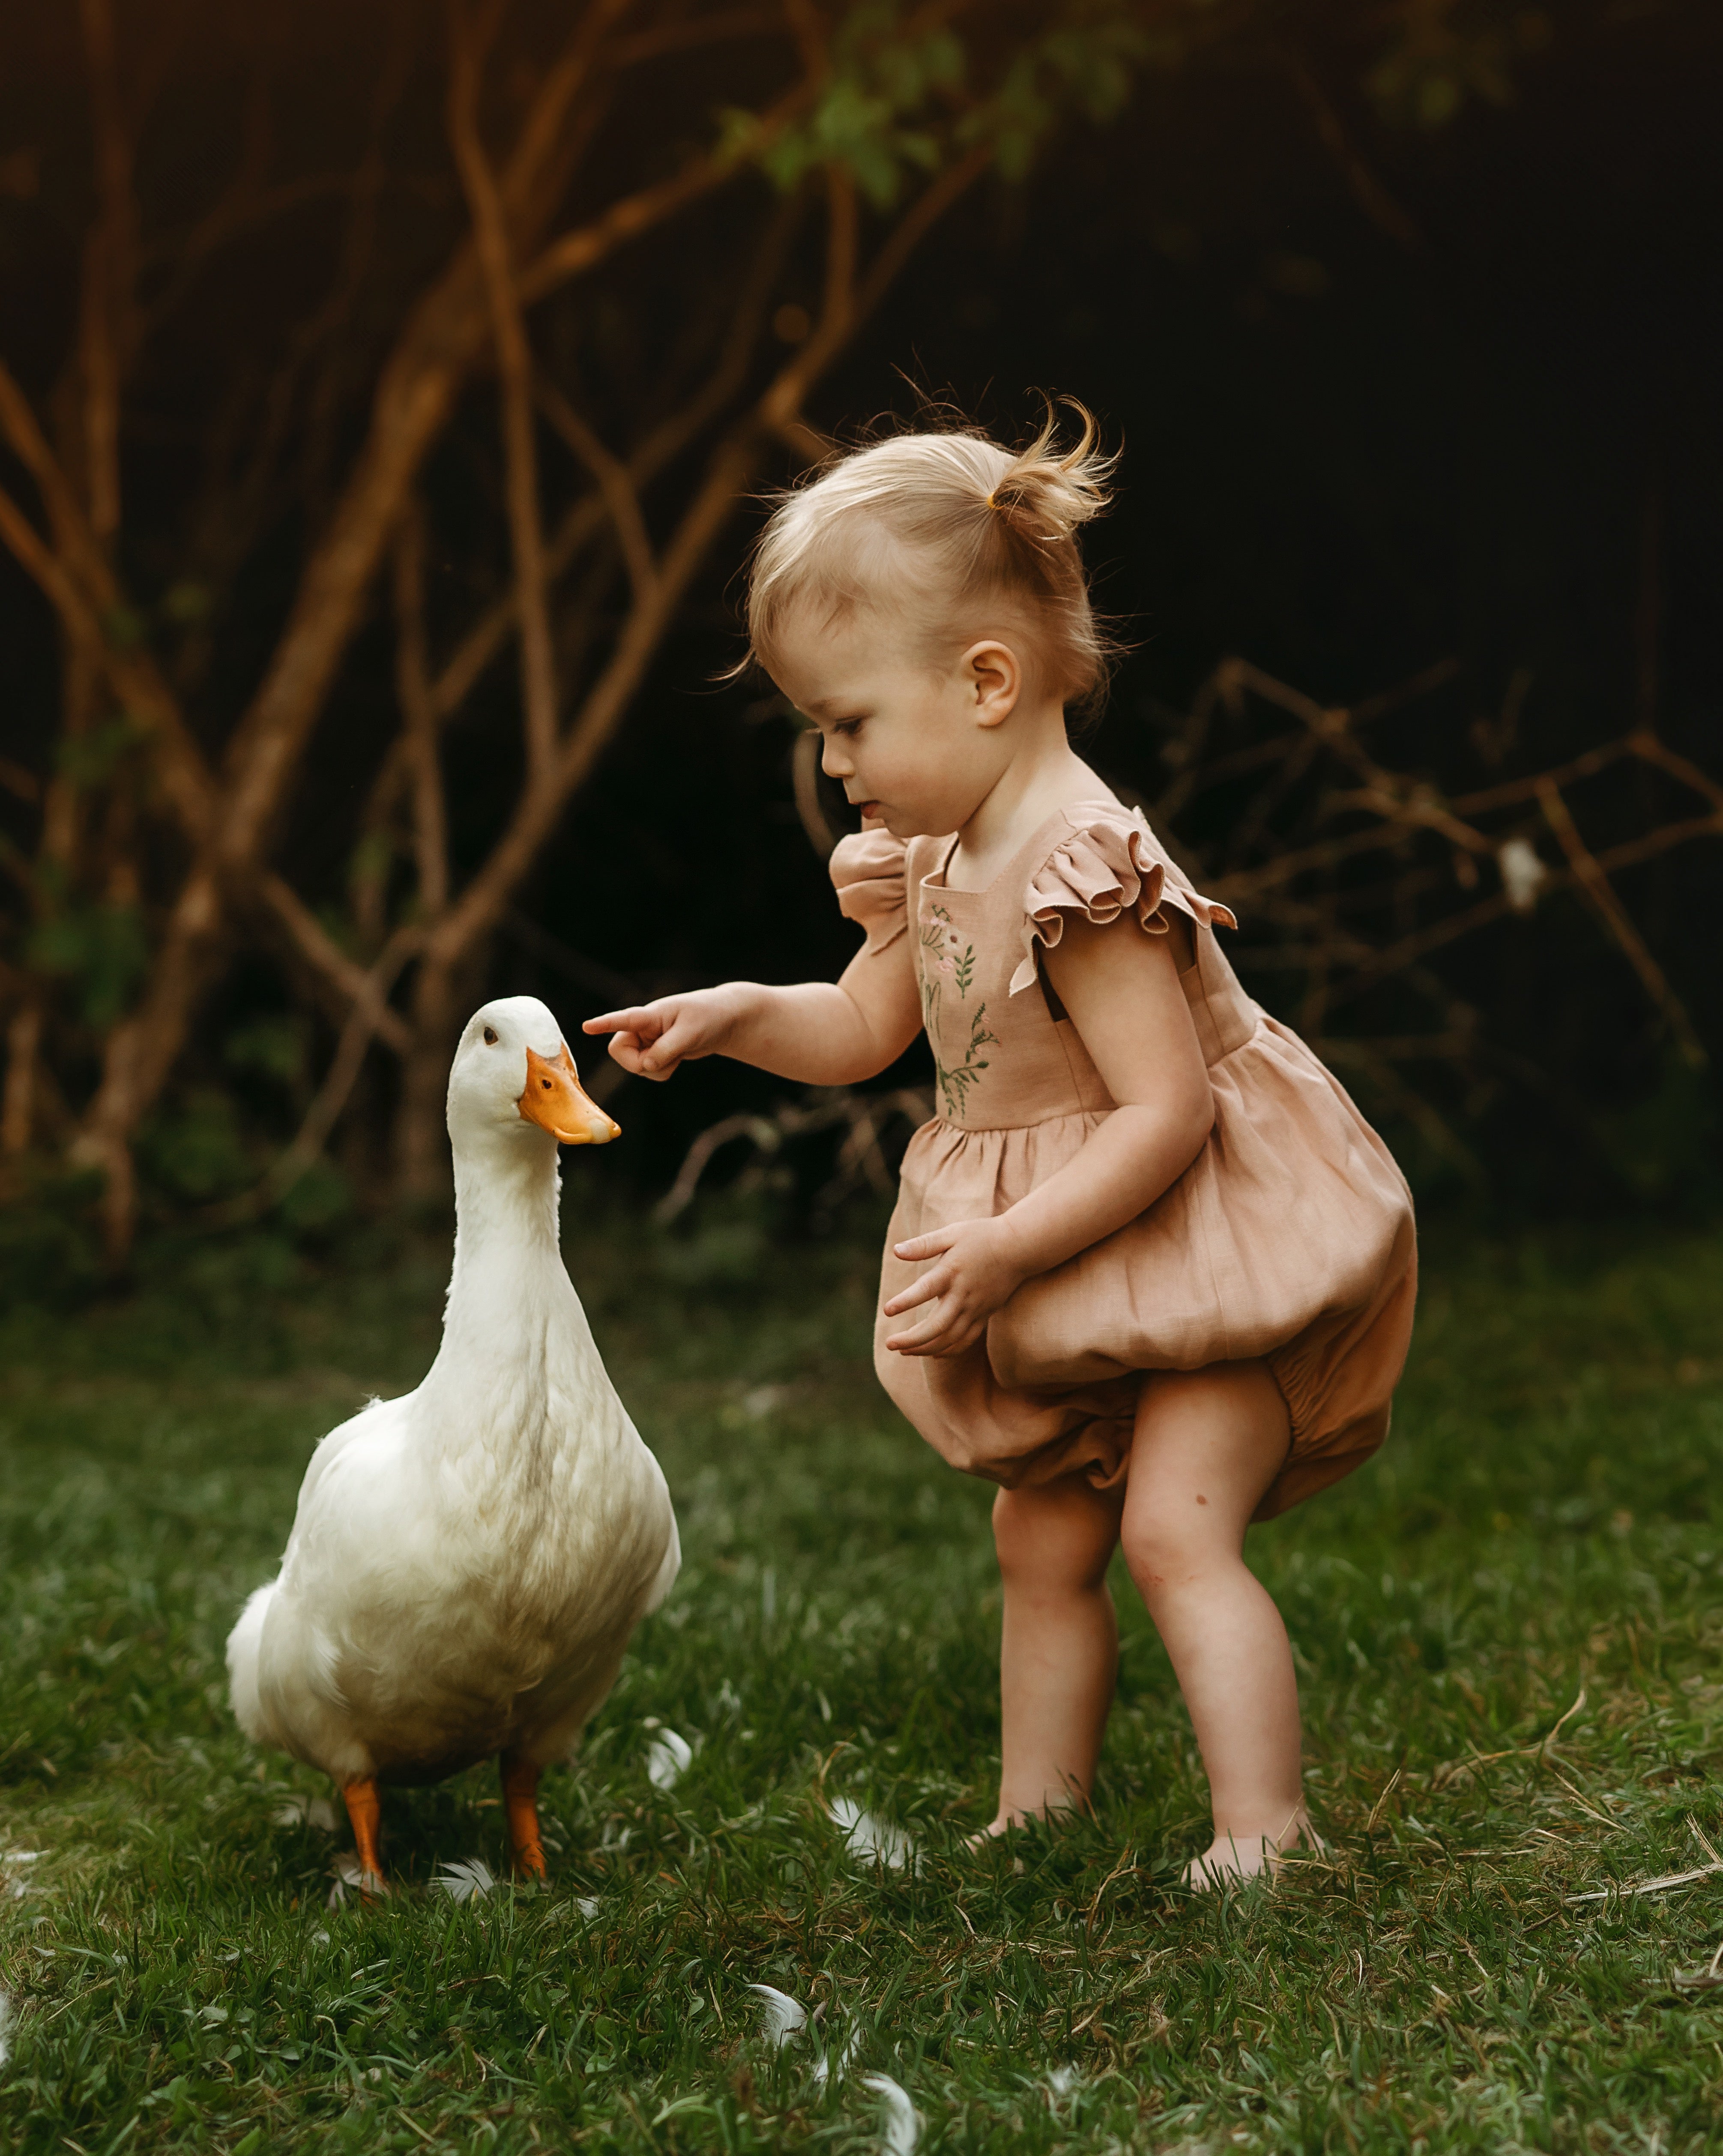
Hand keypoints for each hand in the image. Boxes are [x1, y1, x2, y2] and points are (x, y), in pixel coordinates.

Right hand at [582, 986, 749, 1080]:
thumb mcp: (691, 1032)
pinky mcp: (653, 1054)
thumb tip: (646, 1065)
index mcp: (649, 1015)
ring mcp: (646, 1042)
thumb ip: (667, 1049)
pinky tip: (677, 1057)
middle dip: (640, 1064)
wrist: (722, 1022)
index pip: (623, 1019)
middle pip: (620, 1053)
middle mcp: (642, 1029)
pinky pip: (649, 1072)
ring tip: (678, 1052)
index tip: (587, 1027)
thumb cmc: (708, 1017)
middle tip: (667, 1059)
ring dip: (658, 1068)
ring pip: (636, 1067)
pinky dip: (663, 1071)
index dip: (604, 1024)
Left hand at [882, 1215, 1028, 1357]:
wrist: (1019, 1247)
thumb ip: (924, 1244)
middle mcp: (963, 1295)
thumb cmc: (981, 1236)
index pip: (925, 1290)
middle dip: (912, 1339)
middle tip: (890, 1343)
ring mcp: (976, 1308)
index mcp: (951, 1272)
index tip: (887, 1310)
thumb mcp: (952, 1233)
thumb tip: (897, 1251)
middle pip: (937, 1326)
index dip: (906, 1301)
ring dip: (925, 1348)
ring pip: (950, 1338)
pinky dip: (948, 1351)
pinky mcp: (985, 1315)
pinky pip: (966, 1340)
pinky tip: (931, 1354)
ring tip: (903, 1350)